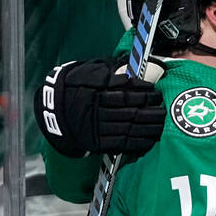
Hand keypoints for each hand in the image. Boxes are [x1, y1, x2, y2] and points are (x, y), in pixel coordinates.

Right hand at [33, 59, 164, 157]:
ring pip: (129, 128)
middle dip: (151, 110)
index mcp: (96, 92)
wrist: (52, 111)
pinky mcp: (97, 142)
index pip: (126, 93)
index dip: (144, 94)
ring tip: (161, 123)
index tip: (155, 92)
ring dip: (149, 127)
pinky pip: (121, 143)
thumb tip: (131, 71)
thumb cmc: (74, 88)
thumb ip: (109, 73)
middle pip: (131, 111)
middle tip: (163, 108)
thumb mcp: (87, 74)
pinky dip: (138, 142)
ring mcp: (96, 128)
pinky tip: (150, 138)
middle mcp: (97, 111)